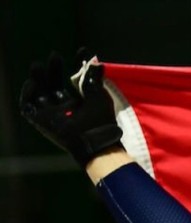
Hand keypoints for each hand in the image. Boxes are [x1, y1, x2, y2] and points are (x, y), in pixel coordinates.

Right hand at [19, 49, 122, 165]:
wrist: (95, 140)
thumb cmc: (101, 121)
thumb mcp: (98, 95)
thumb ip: (93, 77)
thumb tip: (95, 58)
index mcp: (78, 103)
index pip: (70, 82)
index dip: (72, 67)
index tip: (79, 52)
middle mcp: (64, 109)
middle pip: (52, 85)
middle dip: (52, 70)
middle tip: (55, 56)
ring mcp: (52, 115)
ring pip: (39, 93)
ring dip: (37, 78)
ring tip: (37, 65)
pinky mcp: (41, 121)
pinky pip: (28, 106)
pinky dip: (27, 94)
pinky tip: (32, 83)